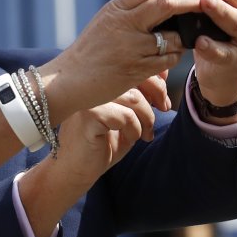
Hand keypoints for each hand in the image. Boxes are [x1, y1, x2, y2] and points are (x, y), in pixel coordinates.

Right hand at [15, 79, 164, 236]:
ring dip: (146, 118)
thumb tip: (163, 74)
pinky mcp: (88, 116)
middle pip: (134, 77)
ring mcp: (87, 99)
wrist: (73, 170)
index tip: (162, 100)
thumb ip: (140, 94)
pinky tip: (130, 139)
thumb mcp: (126, 115)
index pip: (131, 66)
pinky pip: (125, 116)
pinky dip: (134, 130)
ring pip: (133, 98)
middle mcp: (90, 85)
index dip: (154, 79)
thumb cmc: (100, 143)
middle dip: (157, 94)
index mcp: (97, 80)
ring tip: (144, 133)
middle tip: (163, 110)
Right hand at [42, 0, 199, 116]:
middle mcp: (124, 25)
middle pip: (167, 3)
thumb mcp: (104, 21)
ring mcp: (132, 48)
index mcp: (115, 9)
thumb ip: (129, 10)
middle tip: (202, 3)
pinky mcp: (138, 70)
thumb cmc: (90, 51)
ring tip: (178, 40)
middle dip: (190, 1)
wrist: (69, 80)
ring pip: (174, 36)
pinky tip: (167, 57)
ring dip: (183, 38)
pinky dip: (174, 57)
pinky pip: (170, 59)